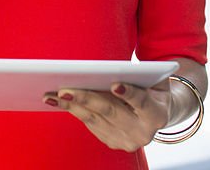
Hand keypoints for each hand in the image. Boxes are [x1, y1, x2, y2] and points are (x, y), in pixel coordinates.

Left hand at [42, 79, 171, 151]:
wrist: (158, 112)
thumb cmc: (153, 86)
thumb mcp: (155, 77)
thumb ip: (143, 74)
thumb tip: (116, 68)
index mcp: (156, 114)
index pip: (141, 102)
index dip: (128, 94)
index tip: (114, 84)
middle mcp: (142, 133)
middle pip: (110, 112)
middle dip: (86, 99)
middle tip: (64, 90)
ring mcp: (126, 140)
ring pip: (94, 119)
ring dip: (71, 106)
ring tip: (50, 95)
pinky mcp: (112, 142)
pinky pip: (90, 124)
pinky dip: (74, 110)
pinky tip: (58, 101)